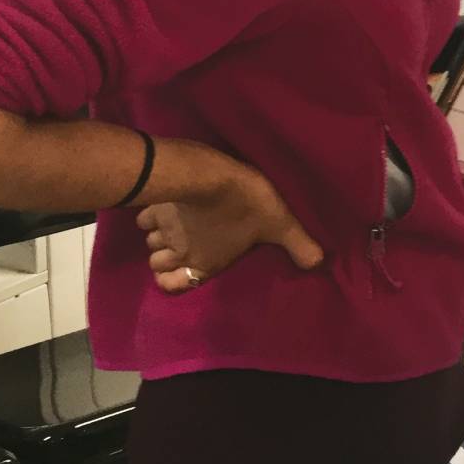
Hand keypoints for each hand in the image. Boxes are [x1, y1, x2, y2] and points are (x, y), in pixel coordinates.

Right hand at [136, 147, 323, 294]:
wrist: (211, 176)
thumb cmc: (248, 205)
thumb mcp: (280, 225)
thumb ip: (297, 245)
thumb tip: (319, 263)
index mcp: (204, 263)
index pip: (172, 286)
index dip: (174, 280)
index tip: (183, 269)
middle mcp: (179, 252)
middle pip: (158, 263)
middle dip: (167, 256)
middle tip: (187, 240)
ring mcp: (163, 230)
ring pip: (151, 242)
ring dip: (160, 236)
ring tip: (178, 224)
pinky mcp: (155, 207)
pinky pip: (144, 218)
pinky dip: (152, 215)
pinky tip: (166, 207)